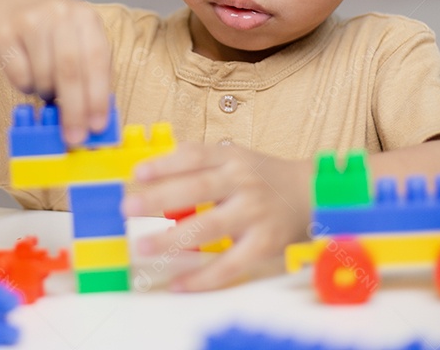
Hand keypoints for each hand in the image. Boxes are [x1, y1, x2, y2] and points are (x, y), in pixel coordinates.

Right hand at [0, 0, 111, 143]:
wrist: (8, 2)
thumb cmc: (51, 32)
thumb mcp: (77, 41)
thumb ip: (88, 74)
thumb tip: (94, 120)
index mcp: (86, 17)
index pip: (97, 61)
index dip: (98, 96)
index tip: (97, 126)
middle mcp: (59, 13)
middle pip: (70, 70)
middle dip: (73, 109)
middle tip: (73, 137)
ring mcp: (29, 19)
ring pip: (43, 74)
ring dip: (47, 92)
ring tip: (47, 88)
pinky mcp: (2, 31)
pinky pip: (18, 73)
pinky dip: (25, 86)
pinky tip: (28, 76)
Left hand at [122, 142, 310, 290]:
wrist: (311, 194)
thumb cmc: (261, 177)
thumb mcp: (234, 159)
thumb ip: (200, 165)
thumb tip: (151, 176)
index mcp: (232, 158)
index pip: (195, 156)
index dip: (165, 164)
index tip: (138, 173)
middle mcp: (242, 182)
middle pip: (198, 188)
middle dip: (160, 198)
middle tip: (128, 208)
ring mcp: (254, 213)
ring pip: (210, 227)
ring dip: (173, 239)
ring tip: (144, 246)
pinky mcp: (264, 243)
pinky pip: (230, 264)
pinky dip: (203, 277)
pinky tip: (179, 283)